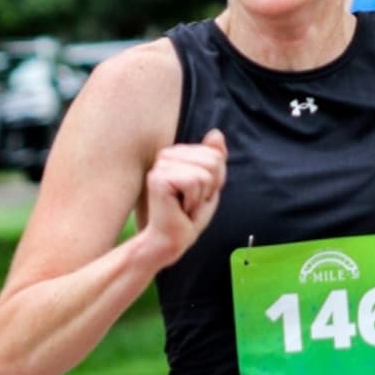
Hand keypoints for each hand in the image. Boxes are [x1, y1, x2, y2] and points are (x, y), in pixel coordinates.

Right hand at [139, 129, 227, 267]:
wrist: (170, 240)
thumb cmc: (188, 215)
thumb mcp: (209, 184)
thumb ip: (214, 158)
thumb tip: (216, 133)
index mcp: (177, 153)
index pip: (215, 155)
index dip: (215, 180)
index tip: (198, 194)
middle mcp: (166, 154)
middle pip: (213, 160)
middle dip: (210, 187)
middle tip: (191, 201)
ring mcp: (160, 165)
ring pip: (205, 172)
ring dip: (200, 196)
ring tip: (184, 205)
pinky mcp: (158, 178)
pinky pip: (194, 181)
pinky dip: (193, 200)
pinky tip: (178, 207)